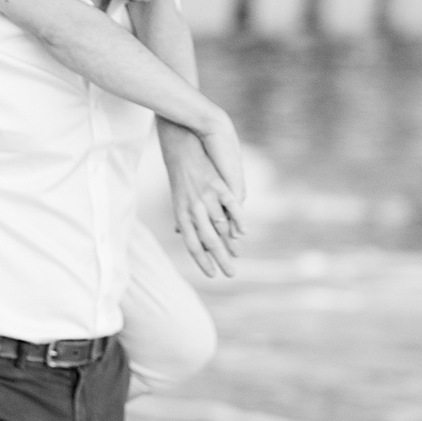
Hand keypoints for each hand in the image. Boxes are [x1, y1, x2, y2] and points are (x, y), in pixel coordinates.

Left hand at [160, 122, 244, 277]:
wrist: (182, 145)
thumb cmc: (180, 172)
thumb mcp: (177, 196)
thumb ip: (183, 215)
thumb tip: (180, 232)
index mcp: (182, 214)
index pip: (192, 244)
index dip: (202, 261)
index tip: (212, 275)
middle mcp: (192, 209)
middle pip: (207, 241)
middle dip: (219, 260)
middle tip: (231, 275)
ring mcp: (205, 198)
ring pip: (219, 226)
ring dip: (230, 244)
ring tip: (238, 257)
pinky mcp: (217, 185)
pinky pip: (230, 206)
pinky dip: (238, 219)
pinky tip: (243, 232)